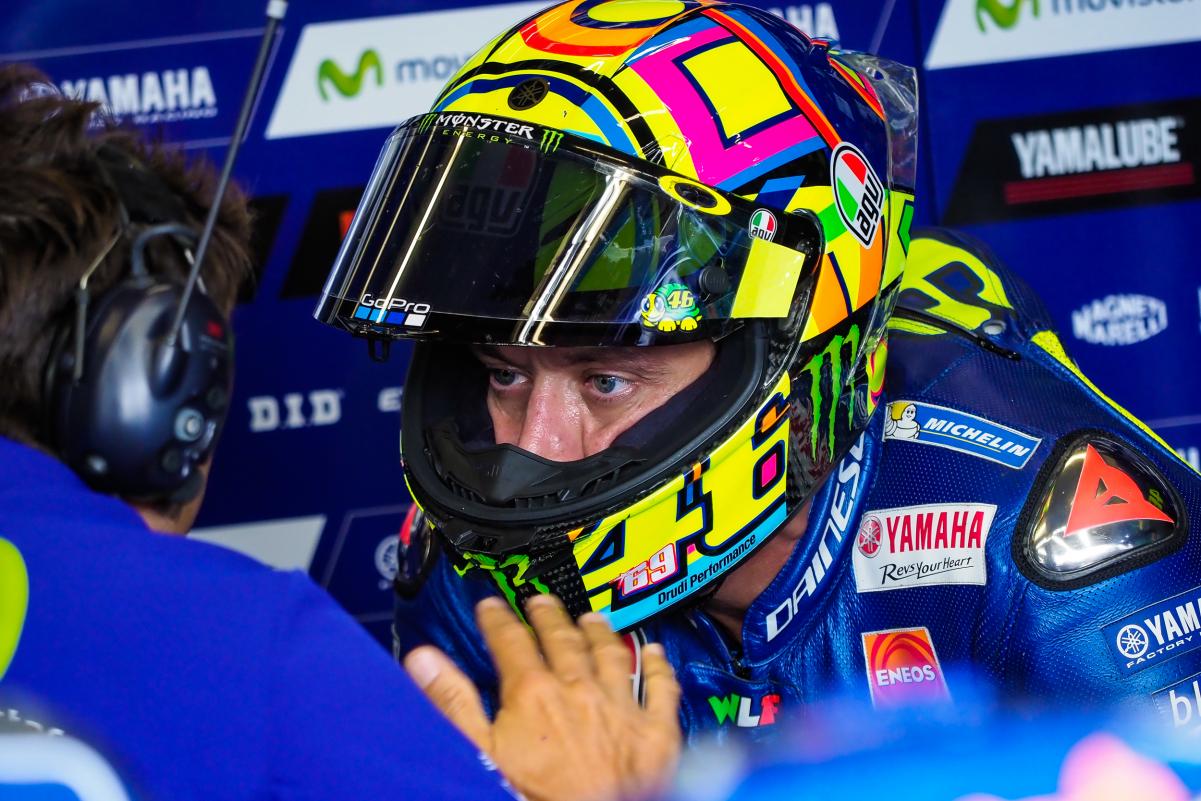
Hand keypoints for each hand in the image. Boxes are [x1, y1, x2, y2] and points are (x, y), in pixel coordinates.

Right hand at [405, 595, 680, 800]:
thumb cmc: (533, 797)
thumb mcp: (480, 753)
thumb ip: (453, 702)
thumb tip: (422, 657)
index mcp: (533, 692)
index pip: (511, 641)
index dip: (498, 619)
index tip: (490, 604)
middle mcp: (580, 688)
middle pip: (563, 641)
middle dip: (549, 617)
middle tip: (541, 600)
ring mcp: (622, 706)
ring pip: (611, 655)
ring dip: (600, 633)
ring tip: (591, 618)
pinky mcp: (656, 731)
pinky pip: (661, 688)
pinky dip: (658, 666)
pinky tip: (655, 650)